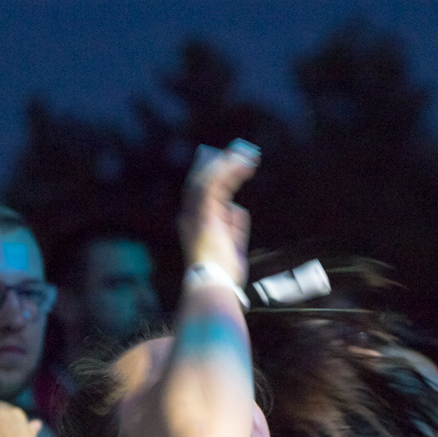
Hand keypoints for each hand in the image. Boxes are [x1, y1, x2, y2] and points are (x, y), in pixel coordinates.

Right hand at [178, 139, 258, 283]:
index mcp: (195, 221)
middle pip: (201, 179)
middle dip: (219, 163)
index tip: (230, 163)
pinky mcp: (205, 213)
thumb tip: (237, 208)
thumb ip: (234, 226)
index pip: (202, 191)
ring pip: (207, 177)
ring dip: (227, 162)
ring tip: (247, 153)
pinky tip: (243, 162)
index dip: (215, 174)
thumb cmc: (223, 273)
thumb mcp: (233, 246)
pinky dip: (228, 169)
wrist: (214, 285)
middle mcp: (191, 214)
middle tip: (239, 151)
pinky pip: (214, 183)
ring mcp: (195, 213)